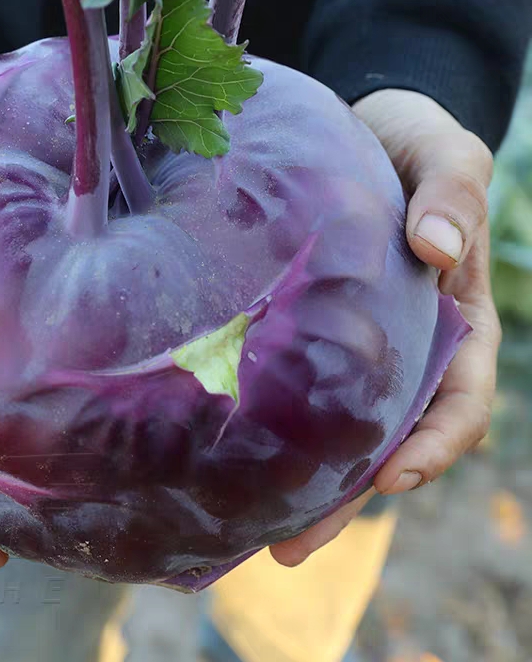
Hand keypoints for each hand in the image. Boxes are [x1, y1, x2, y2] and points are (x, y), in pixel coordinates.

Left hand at [270, 89, 500, 566]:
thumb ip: (453, 195)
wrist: (356, 125)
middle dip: (341, 498)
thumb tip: (438, 252)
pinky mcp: (297, 323)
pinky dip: (263, 419)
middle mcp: (398, 345)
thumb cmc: (410, 142)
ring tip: (237, 527)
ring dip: (294, 480)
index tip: (387, 480)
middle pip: (381, 439)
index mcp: (451, 321)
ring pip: (327, 425)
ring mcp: (346, 339)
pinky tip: (217, 448)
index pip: (455, 403)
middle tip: (286, 546)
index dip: (430, 450)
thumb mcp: (446, 154)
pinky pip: (284, 379)